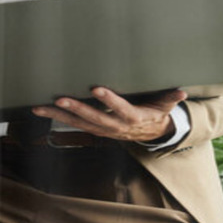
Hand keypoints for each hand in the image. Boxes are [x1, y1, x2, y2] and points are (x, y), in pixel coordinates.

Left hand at [32, 87, 187, 142]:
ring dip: (58, 116)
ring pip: (78, 123)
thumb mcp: (165, 106)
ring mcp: (102, 129)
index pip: (121, 109)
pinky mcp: (93, 129)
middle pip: (94, 118)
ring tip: (39, 108)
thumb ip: (171, 98)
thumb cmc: (156, 113)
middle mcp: (115, 126)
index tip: (96, 89)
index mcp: (133, 118)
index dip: (110, 100)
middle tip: (59, 99)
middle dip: (76, 109)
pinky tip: (41, 110)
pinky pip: (73, 124)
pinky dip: (57, 118)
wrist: (150, 134)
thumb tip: (182, 92)